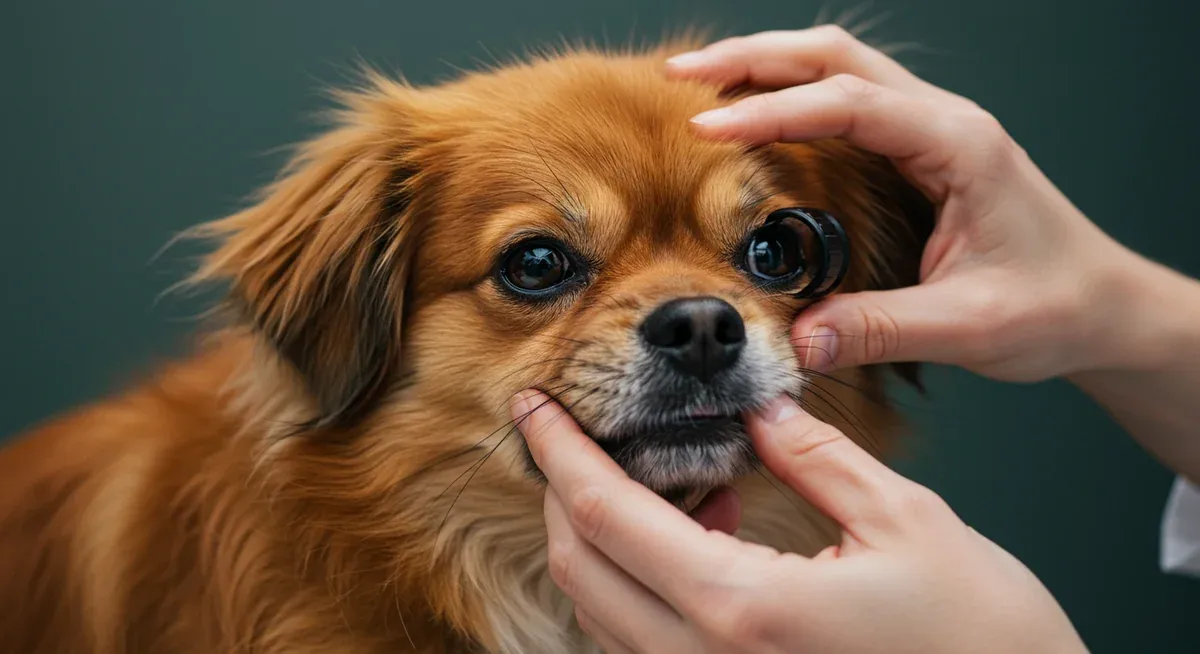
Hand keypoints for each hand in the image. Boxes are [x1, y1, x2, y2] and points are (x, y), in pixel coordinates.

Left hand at [513, 390, 1087, 653]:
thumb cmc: (985, 640)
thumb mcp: (906, 523)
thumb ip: (818, 458)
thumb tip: (763, 415)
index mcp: (741, 608)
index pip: (607, 514)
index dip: (559, 451)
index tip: (535, 404)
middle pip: (583, 567)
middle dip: (565, 491)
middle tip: (577, 432)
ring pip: (606, 613)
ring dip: (606, 539)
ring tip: (668, 478)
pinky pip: (648, 645)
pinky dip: (646, 583)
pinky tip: (709, 538)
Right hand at [666, 26, 1163, 382]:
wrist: (1102, 307)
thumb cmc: (1055, 305)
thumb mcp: (969, 326)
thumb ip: (880, 328)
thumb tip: (795, 341)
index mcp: (960, 145)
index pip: (851, 105)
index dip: (774, 113)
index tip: (708, 130)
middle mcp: (943, 122)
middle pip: (836, 57)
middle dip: (754, 59)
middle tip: (681, 80)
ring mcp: (930, 131)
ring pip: (838, 68)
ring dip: (767, 69)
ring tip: (700, 88)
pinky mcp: (917, 152)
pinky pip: (845, 104)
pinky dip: (790, 99)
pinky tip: (753, 121)